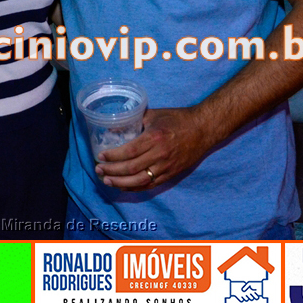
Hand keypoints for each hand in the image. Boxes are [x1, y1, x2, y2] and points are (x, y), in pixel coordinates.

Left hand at [94, 106, 213, 190]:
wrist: (203, 129)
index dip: (113, 156)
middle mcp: (160, 155)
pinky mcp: (171, 174)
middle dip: (112, 171)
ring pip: (139, 180)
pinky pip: (150, 185)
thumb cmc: (178, 119)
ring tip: (106, 180)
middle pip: (131, 168)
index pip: (129, 151)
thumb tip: (113, 128)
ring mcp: (166, 167)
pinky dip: (135, 188)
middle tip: (98, 169)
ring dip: (120, 183)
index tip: (100, 156)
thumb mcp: (154, 114)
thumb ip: (134, 120)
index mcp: (154, 138)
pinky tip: (123, 186)